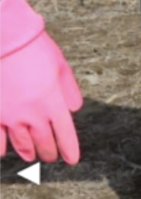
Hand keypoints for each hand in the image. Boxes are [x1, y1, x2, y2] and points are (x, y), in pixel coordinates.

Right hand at [0, 0, 82, 163]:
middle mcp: (33, 115)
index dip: (69, 150)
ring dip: (28, 152)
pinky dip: (0, 148)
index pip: (65, 135)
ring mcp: (10, 116)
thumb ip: (69, 91)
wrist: (4, 39)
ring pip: (21, 144)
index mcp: (53, 103)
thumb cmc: (33, 48)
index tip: (72, 160)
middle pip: (44, 143)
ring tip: (31, 156)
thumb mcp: (61, 67)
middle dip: (49, 152)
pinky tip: (3, 153)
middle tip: (51, 156)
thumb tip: (74, 108)